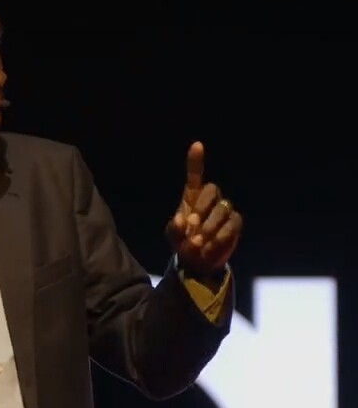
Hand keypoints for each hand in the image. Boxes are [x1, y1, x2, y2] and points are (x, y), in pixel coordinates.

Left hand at [165, 141, 242, 276]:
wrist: (198, 262)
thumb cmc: (183, 243)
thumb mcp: (173, 237)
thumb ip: (174, 228)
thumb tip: (182, 219)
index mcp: (191, 197)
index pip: (195, 175)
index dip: (196, 161)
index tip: (197, 145)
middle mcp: (210, 200)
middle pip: (212, 189)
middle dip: (202, 207)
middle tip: (192, 225)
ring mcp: (224, 210)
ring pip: (223, 209)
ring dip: (209, 227)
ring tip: (198, 243)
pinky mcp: (235, 223)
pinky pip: (232, 224)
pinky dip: (220, 237)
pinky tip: (210, 247)